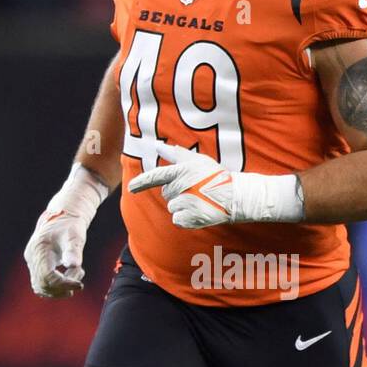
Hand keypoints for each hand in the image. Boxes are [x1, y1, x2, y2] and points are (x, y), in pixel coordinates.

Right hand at [24, 208, 87, 297]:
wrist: (62, 218)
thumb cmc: (70, 226)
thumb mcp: (74, 236)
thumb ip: (73, 251)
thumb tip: (73, 265)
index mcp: (40, 249)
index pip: (47, 277)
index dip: (63, 284)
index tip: (79, 284)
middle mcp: (32, 257)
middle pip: (43, 284)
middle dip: (63, 287)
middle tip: (80, 273)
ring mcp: (31, 262)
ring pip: (41, 287)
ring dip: (59, 289)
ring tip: (76, 274)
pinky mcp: (35, 265)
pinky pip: (41, 284)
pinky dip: (55, 287)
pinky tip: (69, 277)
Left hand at [129, 143, 303, 228]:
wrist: (236, 195)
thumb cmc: (216, 176)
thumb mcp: (198, 160)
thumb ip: (176, 154)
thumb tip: (158, 146)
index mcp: (182, 171)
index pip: (156, 176)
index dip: (141, 182)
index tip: (130, 188)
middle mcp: (182, 186)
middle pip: (166, 194)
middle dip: (176, 193)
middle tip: (195, 190)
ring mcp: (187, 202)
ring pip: (172, 207)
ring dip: (182, 206)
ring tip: (199, 201)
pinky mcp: (191, 217)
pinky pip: (177, 220)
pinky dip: (186, 219)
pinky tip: (198, 212)